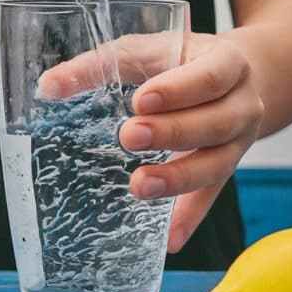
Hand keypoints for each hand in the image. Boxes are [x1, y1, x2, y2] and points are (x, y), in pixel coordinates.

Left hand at [38, 32, 263, 253]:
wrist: (235, 79)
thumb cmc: (181, 61)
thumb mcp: (148, 51)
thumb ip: (100, 65)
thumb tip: (49, 87)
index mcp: (227, 64)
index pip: (210, 76)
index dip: (180, 90)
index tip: (142, 100)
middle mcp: (242, 105)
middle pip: (215, 123)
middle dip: (173, 133)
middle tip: (129, 137)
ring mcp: (237, 144)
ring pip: (216, 165)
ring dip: (178, 180)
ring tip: (139, 186)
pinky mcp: (225, 171)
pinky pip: (210, 198)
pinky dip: (188, 219)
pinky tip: (168, 240)